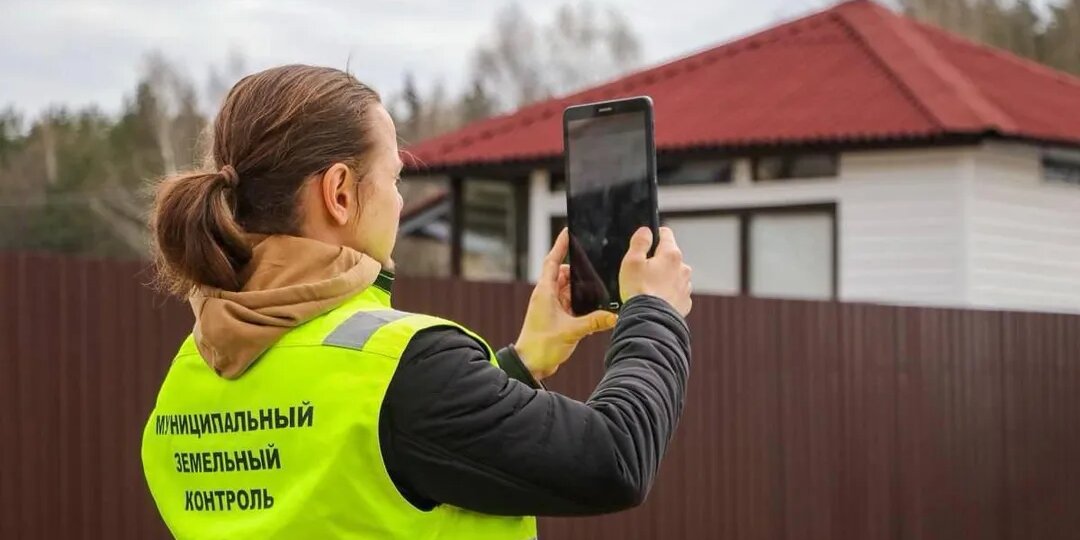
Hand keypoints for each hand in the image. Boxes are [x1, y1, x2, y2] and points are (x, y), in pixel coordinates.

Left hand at [514, 229, 617, 379]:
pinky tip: (595, 306)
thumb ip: (594, 322)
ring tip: (599, 286)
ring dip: (582, 289)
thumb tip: (615, 315)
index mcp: (545, 292)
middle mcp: (547, 295)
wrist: (531, 365)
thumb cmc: (541, 345)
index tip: (569, 231)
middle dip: (579, 270)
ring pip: (569, 289)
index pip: (552, 261)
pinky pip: (571, 304)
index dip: (560, 246)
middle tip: (596, 265)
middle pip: (565, 274)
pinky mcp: (557, 317)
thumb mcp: (571, 331)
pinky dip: (581, 303)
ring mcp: (552, 306)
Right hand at [619, 227, 692, 316]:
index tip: (646, 243)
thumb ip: (640, 242)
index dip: (654, 235)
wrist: (649, 320)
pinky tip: (656, 299)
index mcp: (670, 254)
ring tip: (648, 288)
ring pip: (674, 275)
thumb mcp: (631, 261)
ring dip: (664, 278)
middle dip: (658, 261)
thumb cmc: (640, 292)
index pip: (666, 233)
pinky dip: (668, 294)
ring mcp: (685, 286)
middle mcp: (683, 268)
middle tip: (642, 272)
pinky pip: (676, 292)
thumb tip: (646, 231)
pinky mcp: (685, 301)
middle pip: (670, 256)